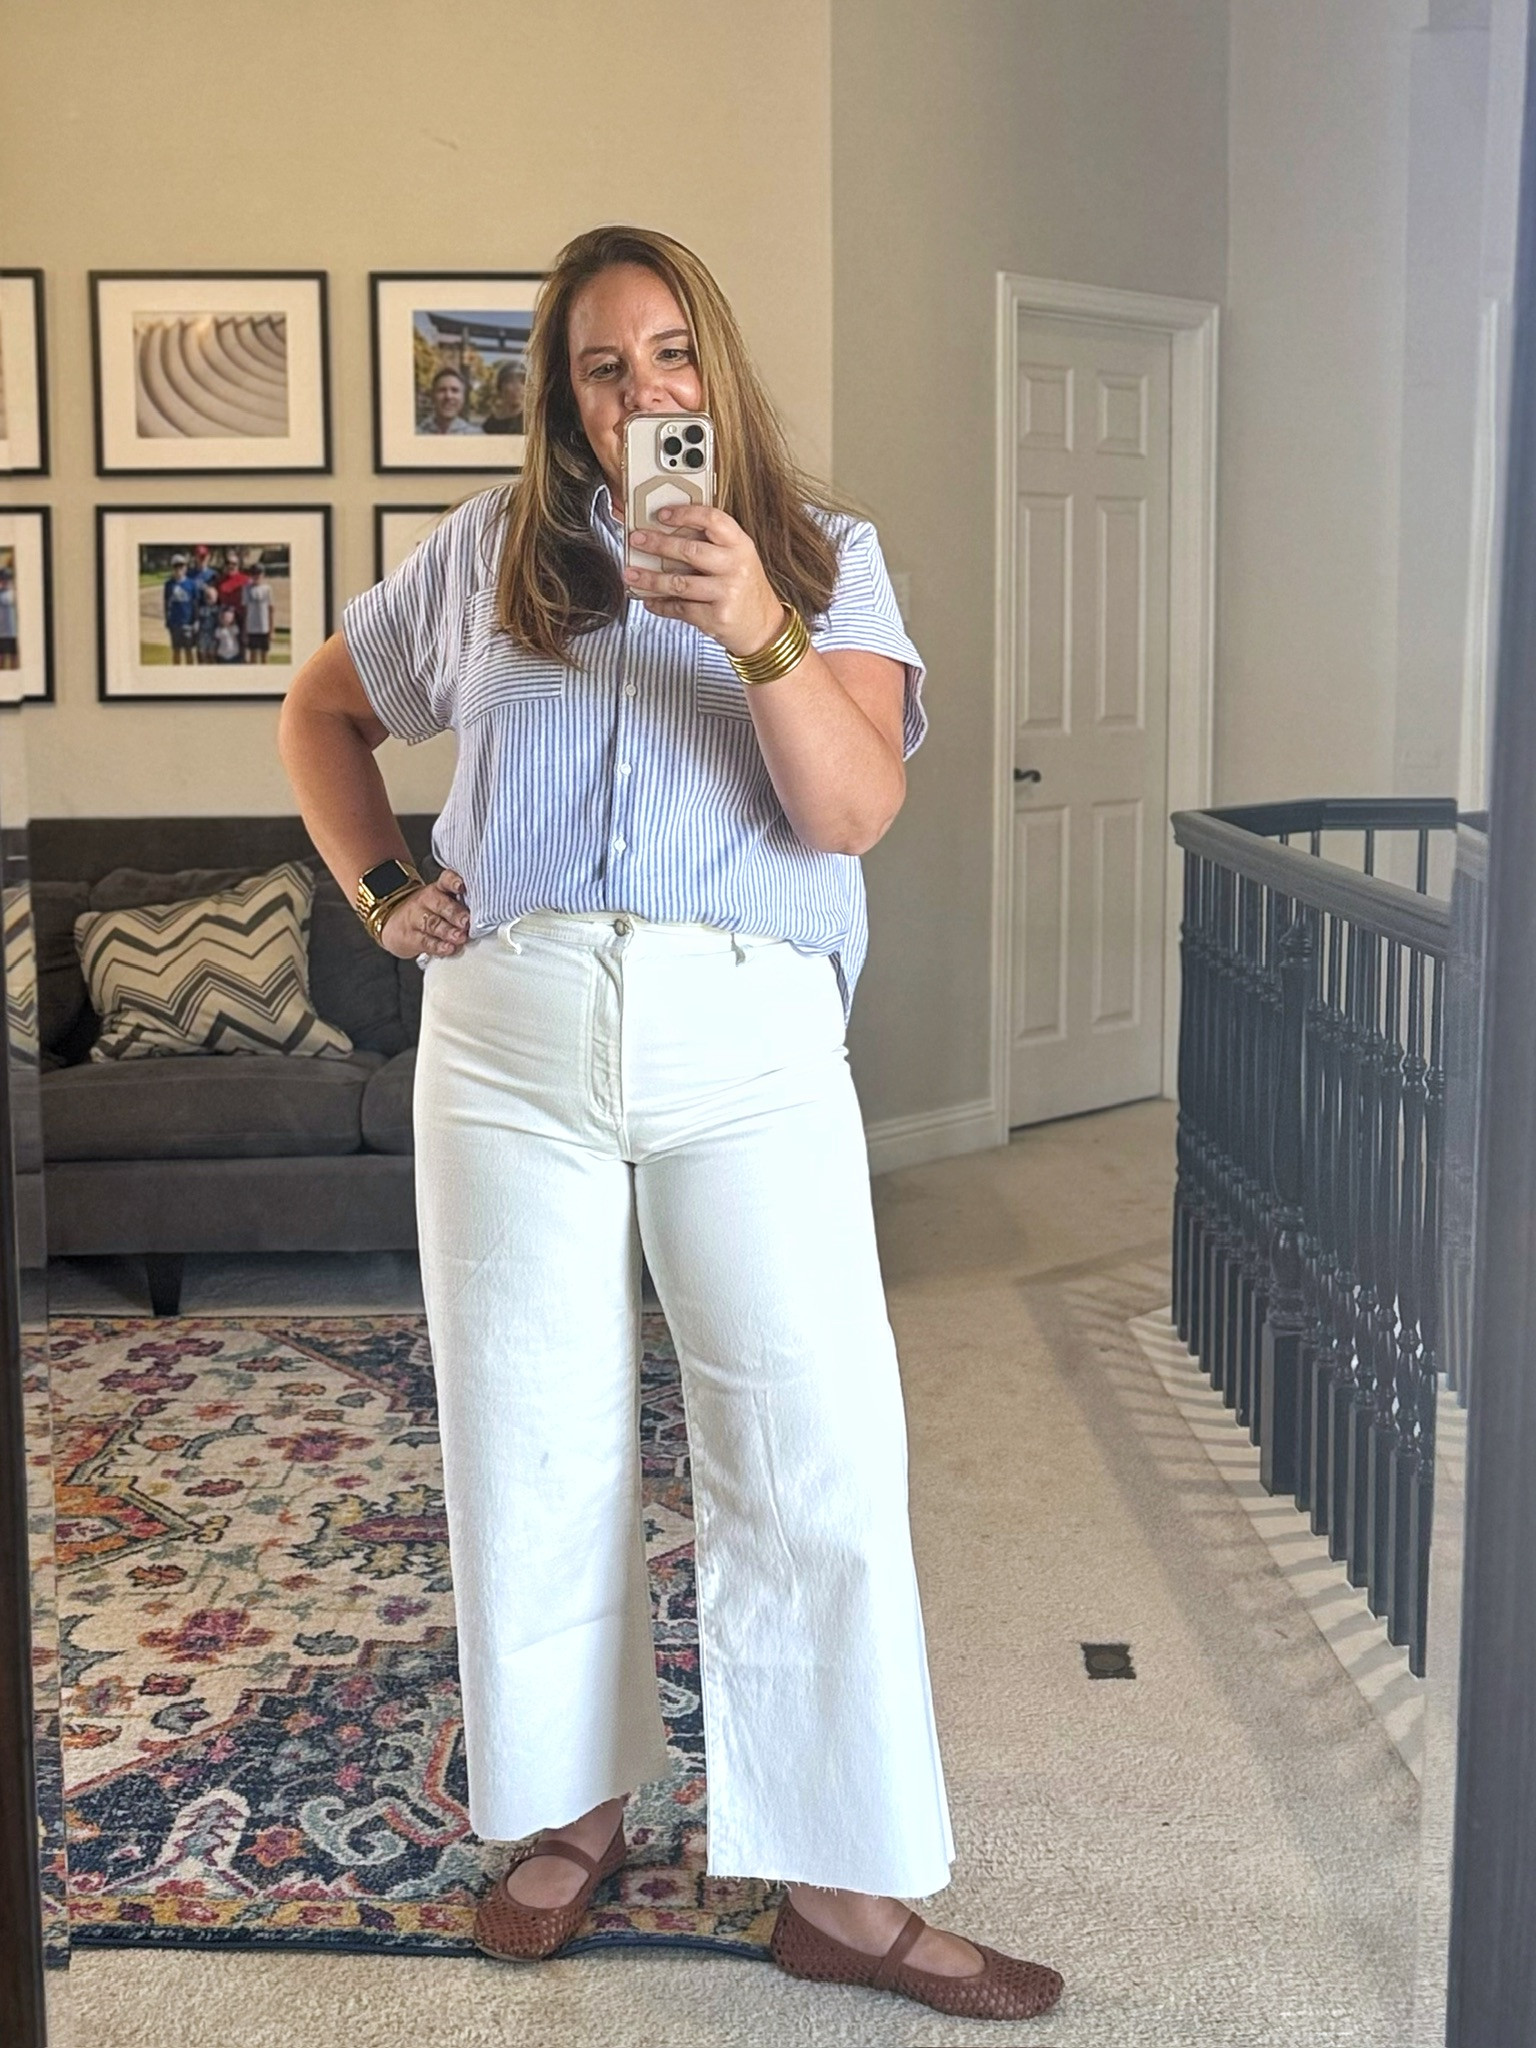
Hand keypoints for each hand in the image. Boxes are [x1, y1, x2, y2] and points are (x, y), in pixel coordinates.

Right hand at [378, 869, 470, 957]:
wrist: (392, 921)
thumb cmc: (428, 912)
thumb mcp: (441, 902)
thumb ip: (461, 906)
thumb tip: (488, 914)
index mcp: (438, 890)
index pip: (445, 881)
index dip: (453, 882)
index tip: (462, 886)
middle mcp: (426, 901)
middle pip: (440, 904)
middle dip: (454, 913)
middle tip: (466, 921)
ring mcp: (416, 919)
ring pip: (432, 923)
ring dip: (447, 931)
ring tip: (459, 937)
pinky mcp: (410, 937)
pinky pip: (425, 941)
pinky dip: (437, 946)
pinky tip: (448, 948)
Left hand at [621, 504, 784, 659]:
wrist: (763, 627)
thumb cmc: (745, 589)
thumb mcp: (739, 559)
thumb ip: (712, 545)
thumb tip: (668, 533)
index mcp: (741, 545)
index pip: (713, 519)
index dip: (685, 513)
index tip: (662, 514)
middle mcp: (735, 567)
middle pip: (689, 551)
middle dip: (657, 544)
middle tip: (637, 539)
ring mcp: (727, 593)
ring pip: (679, 583)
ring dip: (650, 578)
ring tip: (631, 573)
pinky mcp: (716, 617)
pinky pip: (680, 609)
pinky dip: (660, 605)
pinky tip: (649, 600)